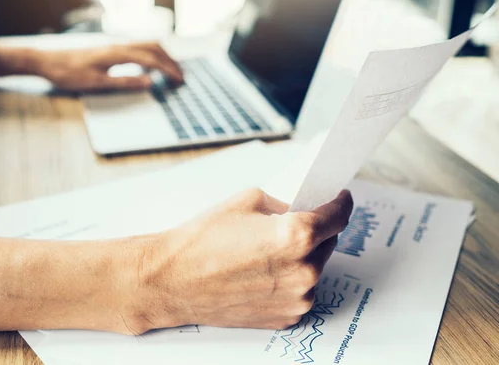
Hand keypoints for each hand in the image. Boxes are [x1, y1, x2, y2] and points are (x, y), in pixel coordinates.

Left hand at [36, 42, 183, 90]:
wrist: (47, 62)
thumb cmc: (69, 73)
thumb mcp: (97, 83)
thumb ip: (125, 82)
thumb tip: (150, 83)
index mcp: (117, 54)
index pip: (150, 60)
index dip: (167, 70)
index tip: (180, 80)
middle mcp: (118, 46)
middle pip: (153, 47)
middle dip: (170, 60)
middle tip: (181, 75)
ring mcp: (114, 45)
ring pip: (146, 45)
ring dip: (162, 55)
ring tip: (171, 69)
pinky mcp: (110, 49)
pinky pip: (137, 47)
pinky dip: (151, 54)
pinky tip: (150, 66)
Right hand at [126, 189, 352, 333]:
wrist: (174, 279)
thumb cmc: (203, 239)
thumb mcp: (248, 200)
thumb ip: (285, 204)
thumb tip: (303, 210)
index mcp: (297, 236)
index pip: (338, 216)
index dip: (342, 203)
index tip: (341, 199)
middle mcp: (303, 271)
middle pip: (329, 242)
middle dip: (316, 229)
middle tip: (293, 221)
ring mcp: (296, 299)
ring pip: (314, 268)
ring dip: (303, 256)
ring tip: (270, 249)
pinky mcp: (285, 317)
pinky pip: (300, 291)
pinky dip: (290, 278)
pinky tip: (263, 270)